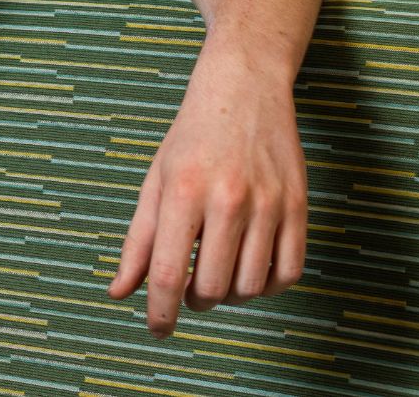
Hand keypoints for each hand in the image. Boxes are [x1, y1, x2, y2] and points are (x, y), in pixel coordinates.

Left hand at [106, 53, 307, 335]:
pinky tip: (251, 270)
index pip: (169, 273)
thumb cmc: (192, 136)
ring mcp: (270, 203)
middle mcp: (229, 199)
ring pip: (252, 287)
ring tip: (217, 274)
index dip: (160, 313)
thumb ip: (138, 241)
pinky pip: (289, 273)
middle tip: (188, 289)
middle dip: (195, 301)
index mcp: (183, 191)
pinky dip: (268, 286)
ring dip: (230, 295)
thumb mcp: (155, 182)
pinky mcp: (299, 206)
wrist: (244, 88)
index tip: (157, 330)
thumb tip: (118, 292)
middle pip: (213, 288)